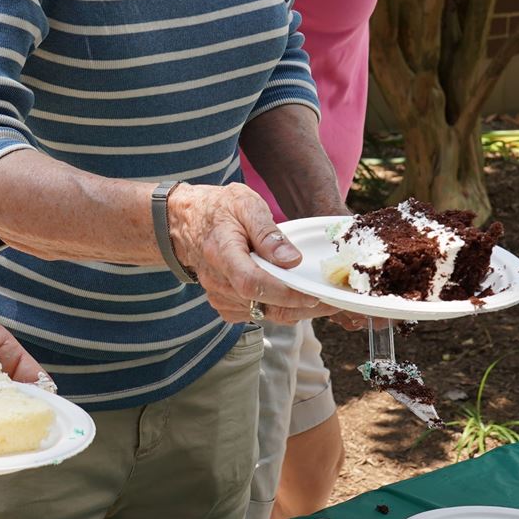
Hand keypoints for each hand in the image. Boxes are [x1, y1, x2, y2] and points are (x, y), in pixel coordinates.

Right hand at [165, 182, 331, 325]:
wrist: (187, 223)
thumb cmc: (218, 209)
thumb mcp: (245, 204)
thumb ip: (268, 232)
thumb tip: (292, 260)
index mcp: (222, 253)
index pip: (252, 283)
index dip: (284, 294)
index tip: (313, 295)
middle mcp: (218, 281)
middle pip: (262, 305)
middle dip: (300, 308)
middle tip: (331, 302)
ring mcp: (218, 296)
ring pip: (262, 314)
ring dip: (291, 310)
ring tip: (315, 297)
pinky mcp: (223, 304)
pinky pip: (254, 315)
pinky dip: (275, 309)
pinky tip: (289, 296)